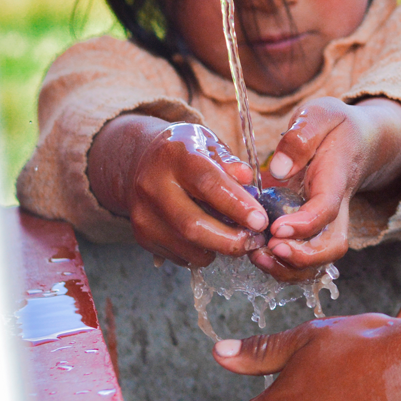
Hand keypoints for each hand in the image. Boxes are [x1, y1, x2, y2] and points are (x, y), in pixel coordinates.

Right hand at [89, 117, 265, 267]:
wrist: (140, 161)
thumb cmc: (186, 152)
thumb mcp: (209, 144)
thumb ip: (230, 162)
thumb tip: (247, 179)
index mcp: (176, 156)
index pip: (208, 184)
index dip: (237, 205)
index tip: (260, 221)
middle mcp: (153, 186)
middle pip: (192, 226)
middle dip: (230, 240)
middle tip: (256, 240)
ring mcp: (143, 214)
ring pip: (187, 247)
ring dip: (219, 250)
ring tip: (239, 239)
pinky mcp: (141, 235)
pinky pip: (179, 255)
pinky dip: (203, 253)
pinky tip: (213, 239)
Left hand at [252, 96, 400, 279]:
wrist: (358, 140)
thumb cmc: (336, 127)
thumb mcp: (322, 114)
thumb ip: (302, 136)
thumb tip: (280, 169)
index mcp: (336, 178)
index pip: (327, 209)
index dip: (304, 225)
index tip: (277, 228)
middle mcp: (336, 207)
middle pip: (331, 246)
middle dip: (302, 258)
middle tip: (269, 250)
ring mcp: (326, 223)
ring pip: (319, 261)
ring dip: (289, 268)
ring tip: (258, 257)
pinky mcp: (313, 230)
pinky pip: (304, 260)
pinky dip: (283, 267)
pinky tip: (259, 256)